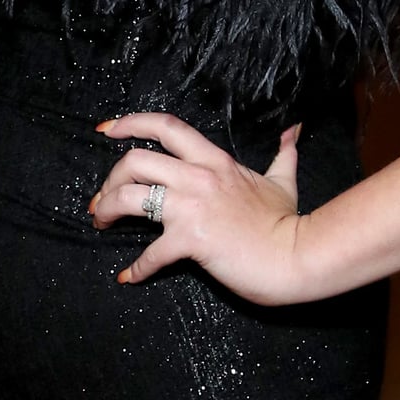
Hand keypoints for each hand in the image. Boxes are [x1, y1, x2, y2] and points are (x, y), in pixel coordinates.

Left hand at [91, 113, 306, 301]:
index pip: (166, 127)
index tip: (107, 130)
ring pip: (130, 196)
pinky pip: (150, 254)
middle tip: (103, 199)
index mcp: (215, 161)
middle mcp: (198, 177)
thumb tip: (294, 130)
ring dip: (108, 209)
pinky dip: (136, 268)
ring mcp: (192, 207)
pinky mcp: (191, 240)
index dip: (130, 123)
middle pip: (135, 160)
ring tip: (103, 223)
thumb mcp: (283, 180)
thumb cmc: (287, 223)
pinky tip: (129, 276)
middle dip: (110, 178)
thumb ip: (284, 153)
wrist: (296, 256)